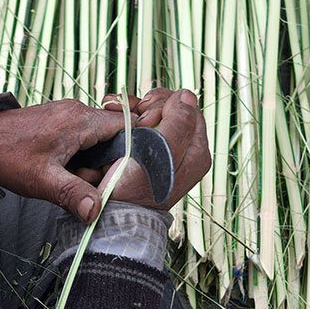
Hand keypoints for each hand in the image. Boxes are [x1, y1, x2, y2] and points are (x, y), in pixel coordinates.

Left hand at [0, 100, 135, 221]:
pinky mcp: (60, 121)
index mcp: (80, 120)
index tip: (128, 171)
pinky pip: (84, 138)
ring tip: (73, 174)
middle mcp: (77, 111)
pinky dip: (81, 155)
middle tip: (89, 179)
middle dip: (109, 162)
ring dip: (93, 161)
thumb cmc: (7, 156)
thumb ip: (73, 194)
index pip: (127, 126)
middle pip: (115, 136)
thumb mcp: (43, 180)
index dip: (135, 149)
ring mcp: (68, 114)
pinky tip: (65, 168)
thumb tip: (96, 211)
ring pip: (99, 139)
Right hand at [98, 88, 211, 210]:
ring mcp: (163, 151)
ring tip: (117, 113)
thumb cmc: (137, 187)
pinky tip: (113, 113)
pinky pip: (139, 123)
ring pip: (153, 113)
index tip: (146, 116)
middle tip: (136, 122)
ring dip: (133, 109)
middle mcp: (183, 150)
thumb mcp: (163, 152)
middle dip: (148, 107)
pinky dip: (125, 116)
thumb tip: (186, 95)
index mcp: (196, 151)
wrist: (114, 213)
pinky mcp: (145, 151)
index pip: (189, 108)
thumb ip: (179, 122)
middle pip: (171, 108)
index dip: (166, 104)